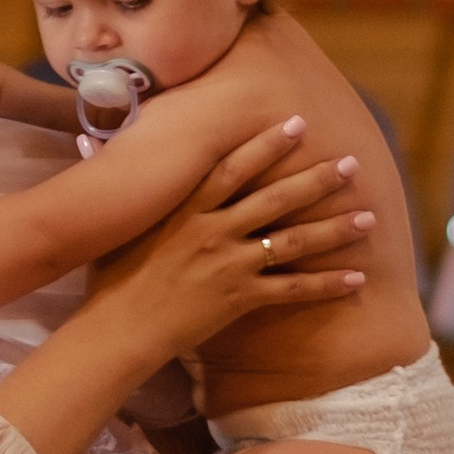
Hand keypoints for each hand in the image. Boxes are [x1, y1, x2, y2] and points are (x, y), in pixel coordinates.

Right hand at [91, 119, 371, 368]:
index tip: (296, 122)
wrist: (115, 331)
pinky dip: (325, 285)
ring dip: (333, 229)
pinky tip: (357, 279)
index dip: (267, 143)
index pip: (233, 166)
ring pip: (292, 241)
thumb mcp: (110, 223)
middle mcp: (213, 230)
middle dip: (316, 179)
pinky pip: (292, 291)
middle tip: (350, 163)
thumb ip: (107, 175)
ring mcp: (228, 265)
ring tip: (368, 217)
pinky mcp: (239, 300)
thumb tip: (86, 137)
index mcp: (185, 208)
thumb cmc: (107, 278)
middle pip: (275, 197)